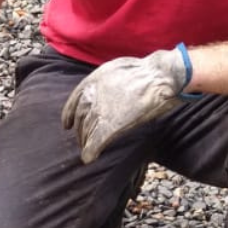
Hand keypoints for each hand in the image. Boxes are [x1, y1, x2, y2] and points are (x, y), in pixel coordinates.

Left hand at [61, 47, 189, 162]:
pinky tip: (89, 158)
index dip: (69, 115)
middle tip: (82, 141)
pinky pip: (96, 141)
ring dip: (86, 142)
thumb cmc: (148, 71)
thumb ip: (108, 81)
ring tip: (88, 150)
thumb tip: (110, 90)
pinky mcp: (111, 125)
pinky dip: (90, 151)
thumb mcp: (119, 68)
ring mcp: (101, 111)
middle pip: (80, 118)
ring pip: (86, 131)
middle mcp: (92, 95)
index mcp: (94, 80)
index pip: (74, 101)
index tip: (67, 125)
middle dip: (80, 131)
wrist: (160, 77)